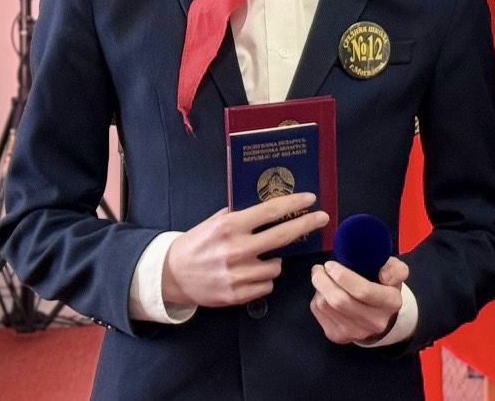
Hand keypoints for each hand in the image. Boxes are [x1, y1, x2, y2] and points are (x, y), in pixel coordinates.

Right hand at [163, 192, 328, 307]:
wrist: (172, 275)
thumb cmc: (197, 243)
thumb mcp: (215, 221)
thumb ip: (240, 214)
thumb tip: (271, 204)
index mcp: (230, 227)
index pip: (270, 211)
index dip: (294, 203)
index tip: (311, 198)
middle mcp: (236, 249)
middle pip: (283, 236)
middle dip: (306, 224)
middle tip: (322, 218)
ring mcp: (238, 274)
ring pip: (277, 266)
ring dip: (275, 261)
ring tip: (259, 258)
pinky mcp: (237, 295)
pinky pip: (267, 285)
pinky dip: (264, 279)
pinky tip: (251, 273)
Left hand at [309, 256, 408, 344]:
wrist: (380, 316)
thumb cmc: (384, 287)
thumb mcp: (396, 272)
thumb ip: (396, 269)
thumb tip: (383, 275)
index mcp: (391, 303)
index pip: (364, 291)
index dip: (343, 277)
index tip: (330, 265)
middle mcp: (374, 322)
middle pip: (340, 301)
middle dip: (323, 281)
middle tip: (319, 268)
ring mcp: (355, 332)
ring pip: (326, 306)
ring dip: (319, 289)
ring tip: (321, 278)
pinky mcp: (339, 337)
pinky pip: (319, 313)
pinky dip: (316, 299)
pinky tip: (323, 292)